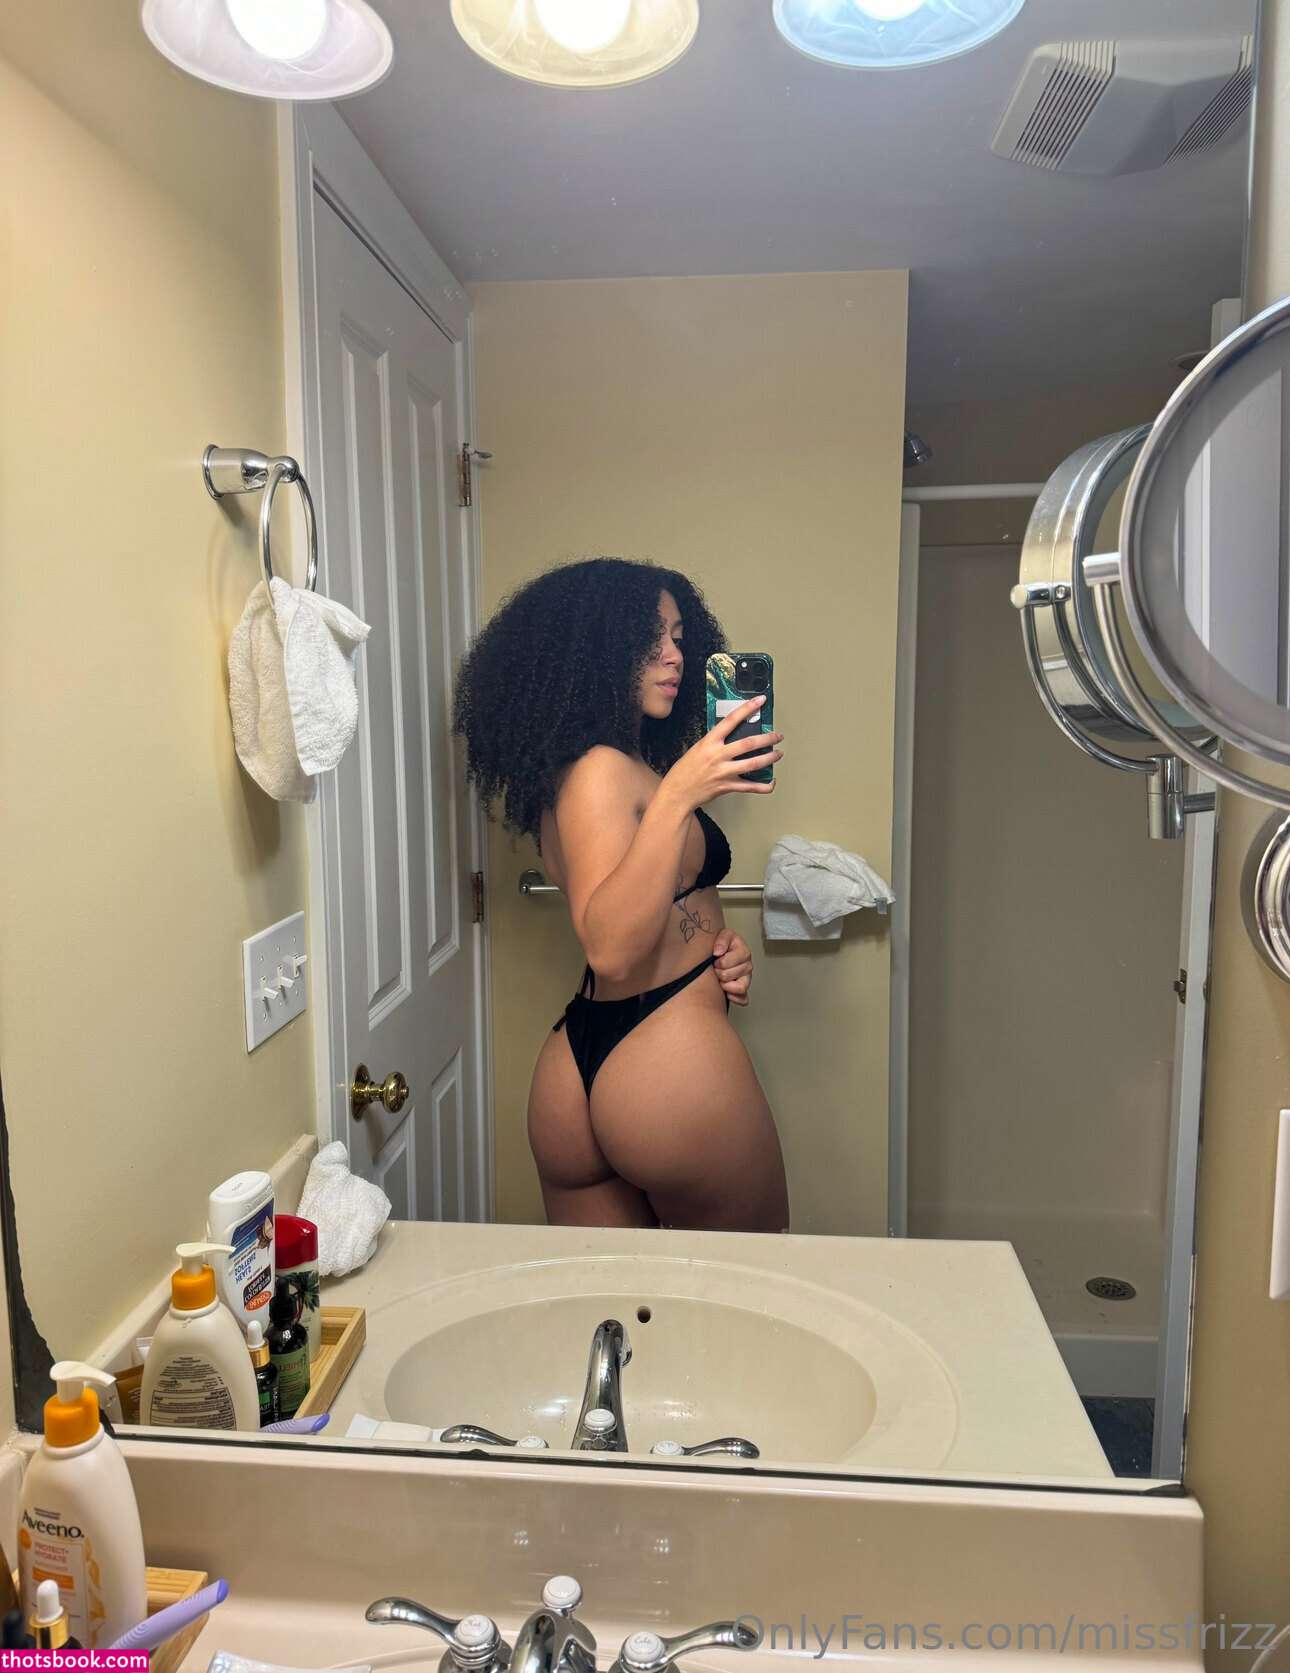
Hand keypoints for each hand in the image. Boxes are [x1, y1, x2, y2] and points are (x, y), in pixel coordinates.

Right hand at [659, 697, 784, 810]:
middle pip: (749, 743)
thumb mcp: (697, 749)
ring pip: (754, 763)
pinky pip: (751, 787)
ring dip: (770, 758)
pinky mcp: (728, 786)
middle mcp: (718, 755)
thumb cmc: (685, 771)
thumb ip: (714, 743)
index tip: (760, 701)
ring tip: (778, 754)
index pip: (731, 720)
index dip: (747, 708)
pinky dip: (765, 786)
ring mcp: (724, 772)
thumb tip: (731, 736)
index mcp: (709, 742)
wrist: (677, 793)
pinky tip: (771, 781)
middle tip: (778, 736)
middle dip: (767, 738)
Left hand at [712, 928, 753, 1005]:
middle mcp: (748, 965)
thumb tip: (718, 952)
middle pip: (731, 975)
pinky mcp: (744, 990)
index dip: (719, 962)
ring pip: (740, 988)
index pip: (729, 962)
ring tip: (720, 980)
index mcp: (744, 951)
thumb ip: (721, 941)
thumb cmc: (722, 944)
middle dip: (719, 973)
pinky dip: (735, 998)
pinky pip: (744, 999)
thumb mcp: (723, 935)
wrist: (720, 951)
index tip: (715, 959)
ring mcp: (747, 978)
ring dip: (726, 985)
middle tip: (715, 969)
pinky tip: (726, 993)